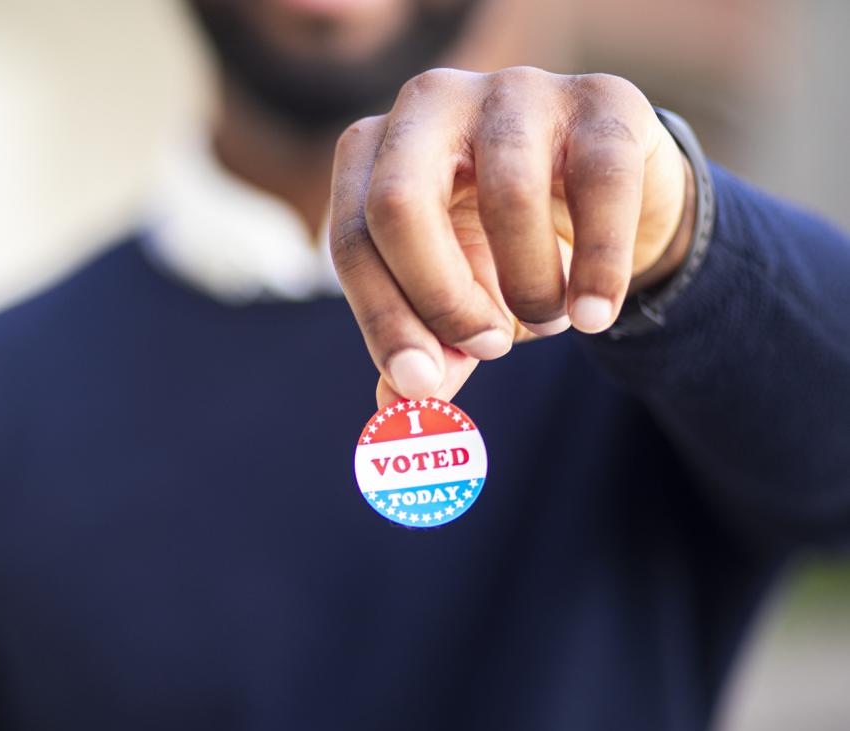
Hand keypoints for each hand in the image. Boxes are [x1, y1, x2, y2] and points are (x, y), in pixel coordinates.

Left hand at [329, 67, 694, 406]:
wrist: (611, 203)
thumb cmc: (505, 251)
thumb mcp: (458, 303)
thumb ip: (428, 351)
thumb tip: (396, 408)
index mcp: (374, 152)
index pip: (352, 239)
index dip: (383, 319)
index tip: (420, 383)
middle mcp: (431, 104)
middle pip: (399, 204)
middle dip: (440, 298)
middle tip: (485, 349)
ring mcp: (515, 90)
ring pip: (506, 196)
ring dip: (531, 288)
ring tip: (551, 320)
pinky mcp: (602, 98)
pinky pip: (600, 187)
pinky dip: (598, 268)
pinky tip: (595, 315)